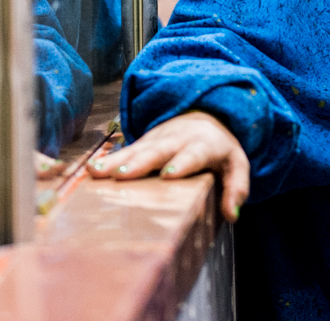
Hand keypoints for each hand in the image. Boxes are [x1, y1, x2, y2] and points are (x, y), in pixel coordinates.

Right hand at [87, 111, 249, 222]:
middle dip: (140, 162)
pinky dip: (109, 159)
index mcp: (203, 145)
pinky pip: (126, 150)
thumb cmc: (220, 149)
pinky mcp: (144, 142)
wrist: (206, 115)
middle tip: (123, 175)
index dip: (182, 163)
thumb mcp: (237, 164)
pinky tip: (92, 169)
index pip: (193, 154)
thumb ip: (237, 187)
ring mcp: (158, 139)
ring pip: (137, 149)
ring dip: (117, 160)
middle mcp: (178, 139)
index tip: (168, 175)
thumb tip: (231, 215)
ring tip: (98, 172)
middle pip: (158, 150)